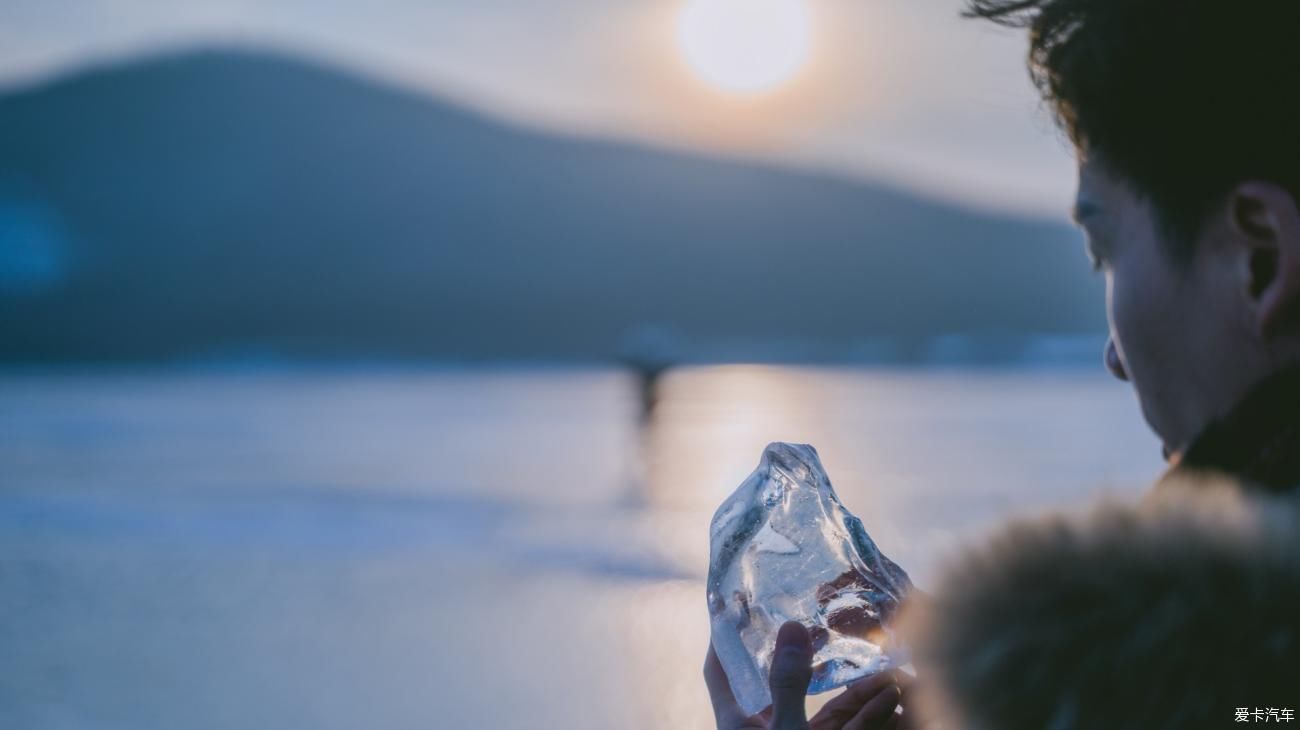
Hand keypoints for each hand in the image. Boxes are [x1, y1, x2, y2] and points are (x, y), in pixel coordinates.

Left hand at [705, 621, 904, 729]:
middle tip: (830, 626)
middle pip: (788, 685)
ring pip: (830, 711)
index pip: (722, 672)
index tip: (730, 604)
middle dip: (816, 660)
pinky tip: (893, 694)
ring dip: (857, 689)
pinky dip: (871, 715)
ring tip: (885, 665)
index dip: (722, 639)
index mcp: (739, 725)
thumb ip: (788, 682)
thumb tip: (792, 627)